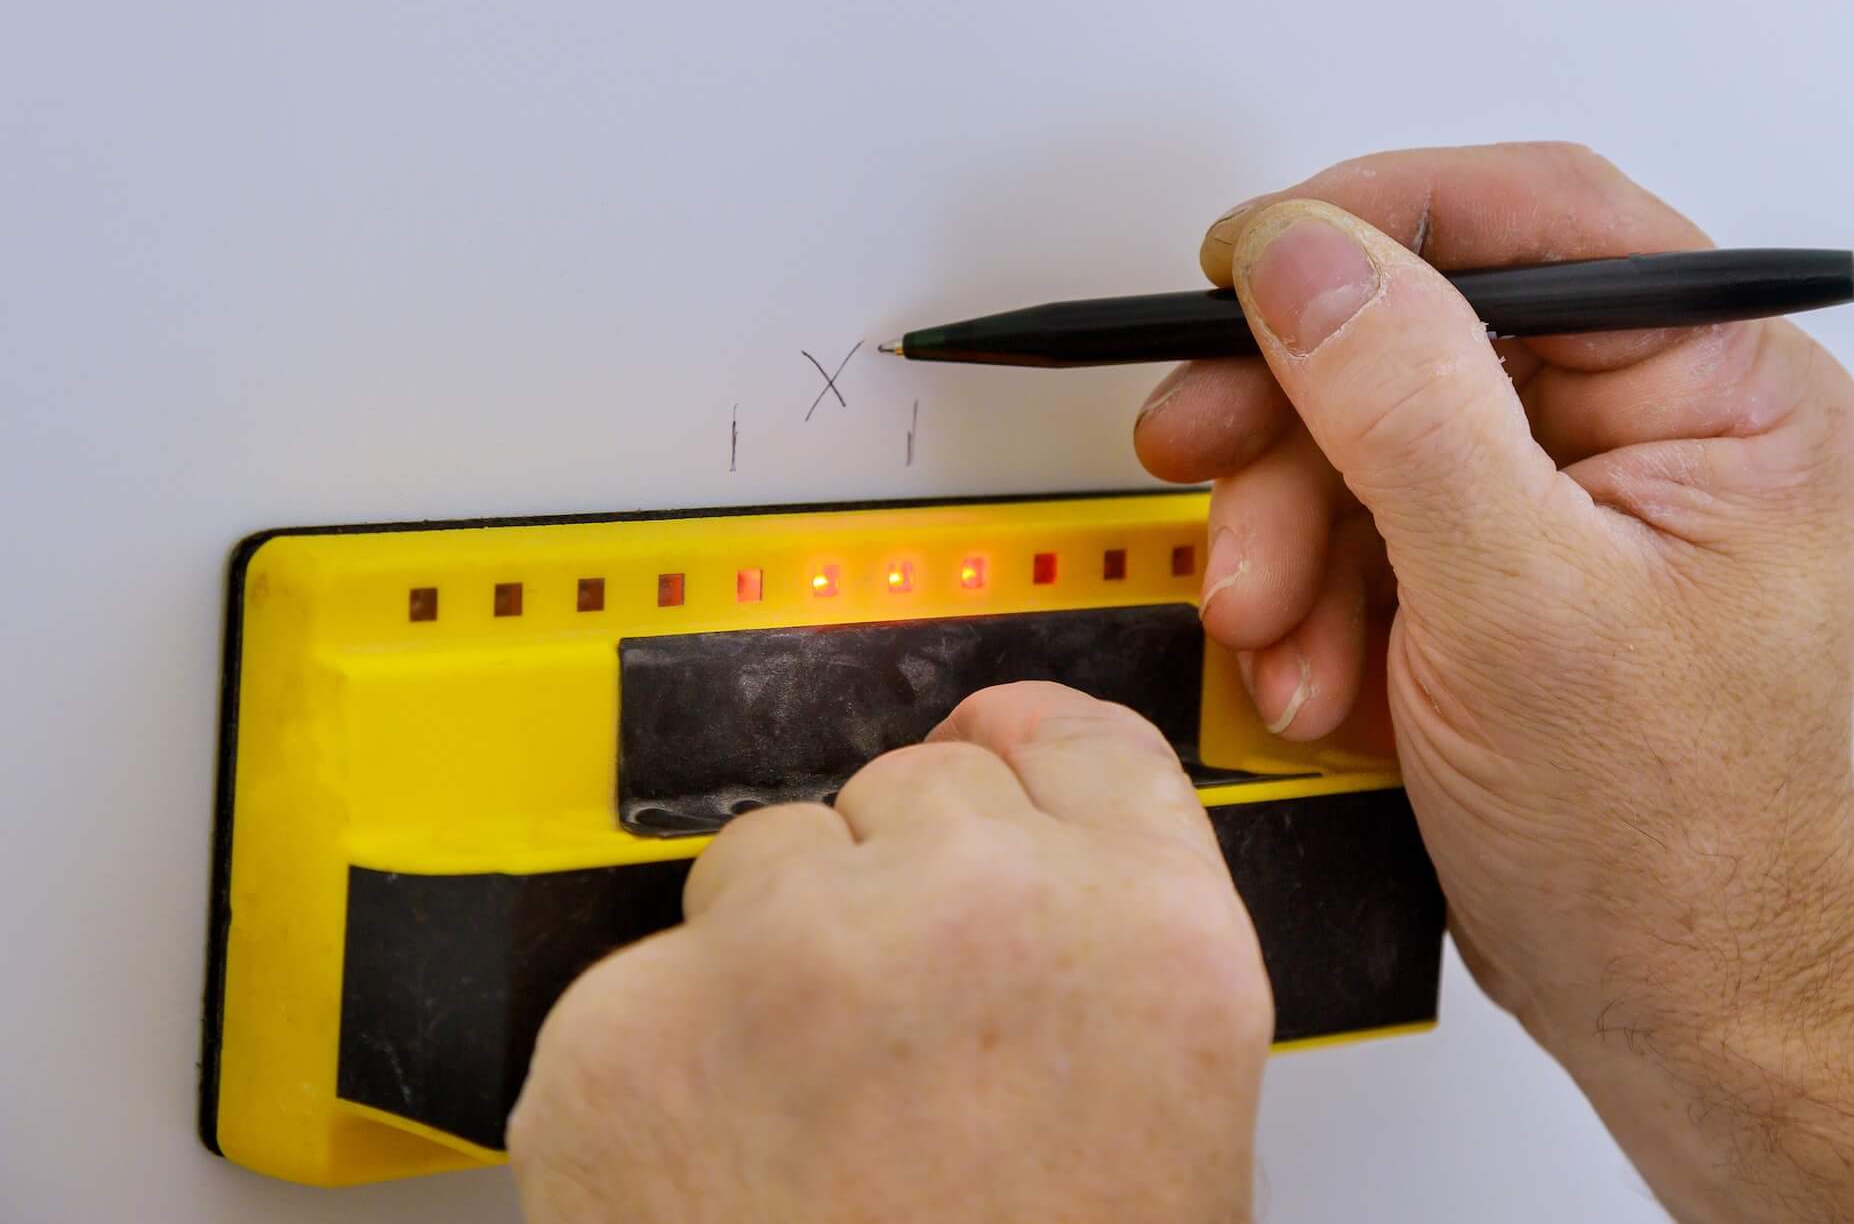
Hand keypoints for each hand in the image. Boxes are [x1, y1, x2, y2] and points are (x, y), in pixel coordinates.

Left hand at [509, 683, 1272, 1223]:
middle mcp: (976, 906)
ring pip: (760, 862)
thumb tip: (1040, 859)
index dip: (1015, 756)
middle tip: (898, 1045)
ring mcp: (791, 955)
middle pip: (909, 789)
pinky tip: (720, 1170)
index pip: (1071, 737)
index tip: (980, 758)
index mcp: (1147, 931)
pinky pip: (636, 977)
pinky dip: (656, 1062)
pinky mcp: (623, 1028)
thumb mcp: (1175, 1117)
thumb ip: (1120, 949)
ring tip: (808, 1130)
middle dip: (891, 892)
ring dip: (770, 965)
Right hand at [1137, 143, 1853, 1223]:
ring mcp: (1576, 501)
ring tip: (1276, 633)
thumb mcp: (1519, 604)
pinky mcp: (1505, 574)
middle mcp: (1660, 423)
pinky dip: (1312, 594)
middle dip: (1302, 425)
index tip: (1245, 264)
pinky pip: (1367, 524)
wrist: (1674, 1015)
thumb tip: (1307, 254)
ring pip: (1373, 430)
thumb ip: (1406, 405)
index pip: (1536, 219)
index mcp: (1729, 387)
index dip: (1371, 222)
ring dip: (1291, 532)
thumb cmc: (1673, 844)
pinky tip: (1313, 675)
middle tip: (1209, 463)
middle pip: (1426, 328)